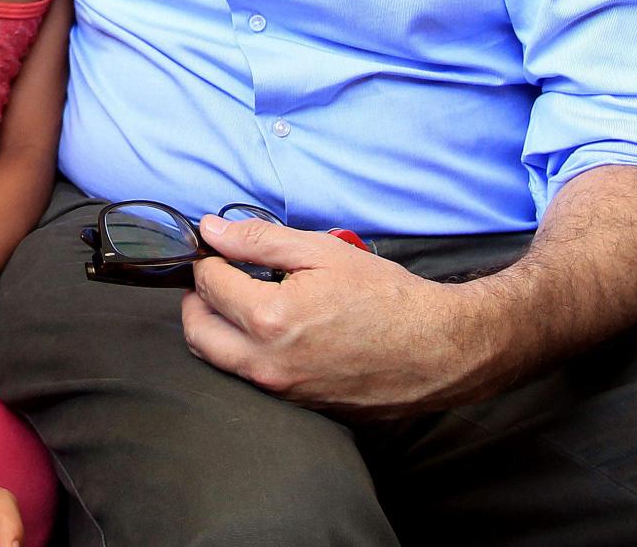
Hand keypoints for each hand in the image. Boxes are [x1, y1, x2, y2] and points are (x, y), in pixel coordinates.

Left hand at [180, 214, 495, 416]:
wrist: (440, 349)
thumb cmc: (387, 297)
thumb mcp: (321, 252)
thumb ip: (258, 240)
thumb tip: (211, 231)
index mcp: (269, 319)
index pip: (207, 285)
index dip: (210, 261)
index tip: (220, 251)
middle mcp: (267, 364)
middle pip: (197, 332)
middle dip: (198, 300)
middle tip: (218, 278)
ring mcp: (283, 391)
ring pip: (220, 361)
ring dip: (217, 329)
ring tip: (243, 303)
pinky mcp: (300, 406)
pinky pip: (253, 380)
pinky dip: (247, 354)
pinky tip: (274, 332)